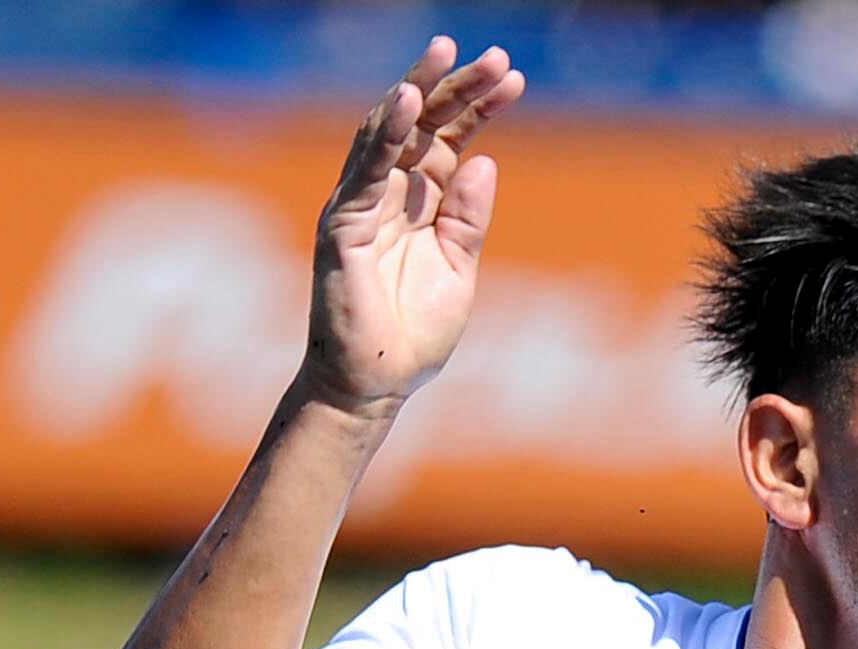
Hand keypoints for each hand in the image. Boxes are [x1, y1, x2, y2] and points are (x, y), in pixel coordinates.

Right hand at [300, 35, 524, 415]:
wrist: (376, 386)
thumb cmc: (413, 335)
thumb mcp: (458, 270)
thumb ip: (468, 219)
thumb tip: (485, 161)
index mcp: (422, 203)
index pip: (451, 139)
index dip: (479, 107)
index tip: (515, 79)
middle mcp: (391, 193)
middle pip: (424, 125)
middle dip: (457, 87)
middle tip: (496, 58)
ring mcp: (363, 204)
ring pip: (389, 131)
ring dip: (418, 90)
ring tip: (445, 54)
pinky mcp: (342, 224)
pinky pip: (365, 169)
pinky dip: (385, 134)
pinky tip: (409, 101)